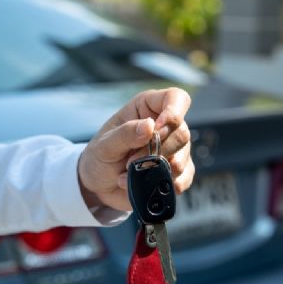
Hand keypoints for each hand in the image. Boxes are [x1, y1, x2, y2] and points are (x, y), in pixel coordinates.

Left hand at [78, 88, 194, 211]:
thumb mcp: (104, 145)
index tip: (157, 128)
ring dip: (156, 170)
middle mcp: (165, 126)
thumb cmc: (99, 157)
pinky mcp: (176, 172)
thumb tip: (150, 125)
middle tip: (130, 162)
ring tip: (129, 175)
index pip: (176, 98)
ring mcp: (174, 149)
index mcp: (148, 108)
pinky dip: (163, 184)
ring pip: (182, 157)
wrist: (99, 185)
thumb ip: (125, 134)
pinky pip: (183, 178)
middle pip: (181, 133)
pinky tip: (145, 185)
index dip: (173, 111)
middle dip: (157, 151)